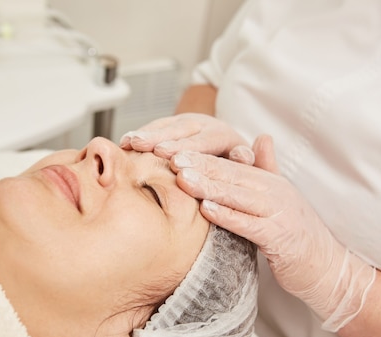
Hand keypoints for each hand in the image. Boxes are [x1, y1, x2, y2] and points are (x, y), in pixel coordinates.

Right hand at [120, 113, 249, 159]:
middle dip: (161, 138)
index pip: (205, 141)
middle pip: (181, 131)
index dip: (187, 149)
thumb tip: (246, 155)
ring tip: (129, 143)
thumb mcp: (253, 167)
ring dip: (146, 134)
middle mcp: (204, 125)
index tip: (172, 158)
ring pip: (165, 126)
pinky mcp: (171, 126)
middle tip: (144, 147)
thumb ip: (256, 163)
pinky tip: (125, 143)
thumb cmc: (237, 168)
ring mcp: (185, 124)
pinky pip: (154, 128)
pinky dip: (140, 134)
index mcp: (224, 136)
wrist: (227, 153)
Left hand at [171, 135, 375, 331]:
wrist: (329, 268)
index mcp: (273, 183)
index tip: (176, 151)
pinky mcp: (281, 238)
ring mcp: (280, 214)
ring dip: (209, 186)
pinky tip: (206, 209)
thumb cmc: (298, 237)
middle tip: (171, 158)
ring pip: (239, 196)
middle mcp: (277, 193)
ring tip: (182, 179)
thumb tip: (263, 137)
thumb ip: (269, 170)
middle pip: (233, 175)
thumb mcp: (283, 199)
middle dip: (201, 166)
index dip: (205, 157)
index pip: (234, 165)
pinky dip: (228, 215)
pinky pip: (250, 224)